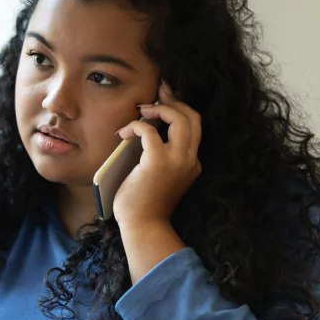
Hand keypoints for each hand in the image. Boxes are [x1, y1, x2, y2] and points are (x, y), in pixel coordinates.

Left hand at [113, 80, 201, 227]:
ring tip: (142, 110)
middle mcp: (190, 160)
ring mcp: (177, 160)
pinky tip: (124, 133)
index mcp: (192, 163)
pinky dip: (136, 126)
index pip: (195, 127)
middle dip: (175, 100)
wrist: (143, 226)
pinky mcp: (158, 162)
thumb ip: (160, 155)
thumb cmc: (144, 204)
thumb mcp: (159, 176)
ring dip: (159, 108)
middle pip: (193, 116)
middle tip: (157, 92)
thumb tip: (146, 129)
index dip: (181, 108)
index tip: (166, 97)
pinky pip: (149, 131)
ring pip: (180, 118)